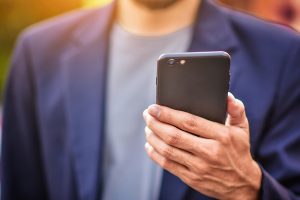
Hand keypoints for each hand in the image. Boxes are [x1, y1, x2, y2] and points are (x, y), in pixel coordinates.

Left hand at [143, 93, 261, 199]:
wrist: (243, 184)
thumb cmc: (239, 151)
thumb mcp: (242, 129)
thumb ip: (236, 110)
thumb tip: (227, 95)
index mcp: (221, 136)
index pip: (189, 122)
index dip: (168, 114)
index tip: (154, 108)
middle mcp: (209, 152)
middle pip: (174, 136)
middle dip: (156, 123)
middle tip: (147, 115)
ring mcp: (199, 167)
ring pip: (168, 150)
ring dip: (153, 138)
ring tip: (147, 128)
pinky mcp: (192, 178)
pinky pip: (168, 165)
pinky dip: (155, 154)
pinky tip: (150, 145)